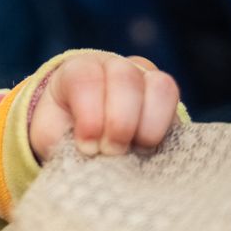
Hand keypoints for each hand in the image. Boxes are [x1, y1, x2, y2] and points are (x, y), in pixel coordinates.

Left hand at [29, 53, 179, 161]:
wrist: (85, 136)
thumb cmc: (65, 135)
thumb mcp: (54, 139)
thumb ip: (64, 144)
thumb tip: (87, 162)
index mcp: (78, 71)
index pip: (86, 79)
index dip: (90, 116)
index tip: (87, 148)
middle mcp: (115, 67)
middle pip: (125, 78)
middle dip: (120, 122)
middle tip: (112, 152)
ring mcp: (146, 79)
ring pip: (159, 86)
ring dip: (149, 126)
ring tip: (135, 153)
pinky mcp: (168, 101)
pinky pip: (176, 107)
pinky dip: (165, 131)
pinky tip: (151, 152)